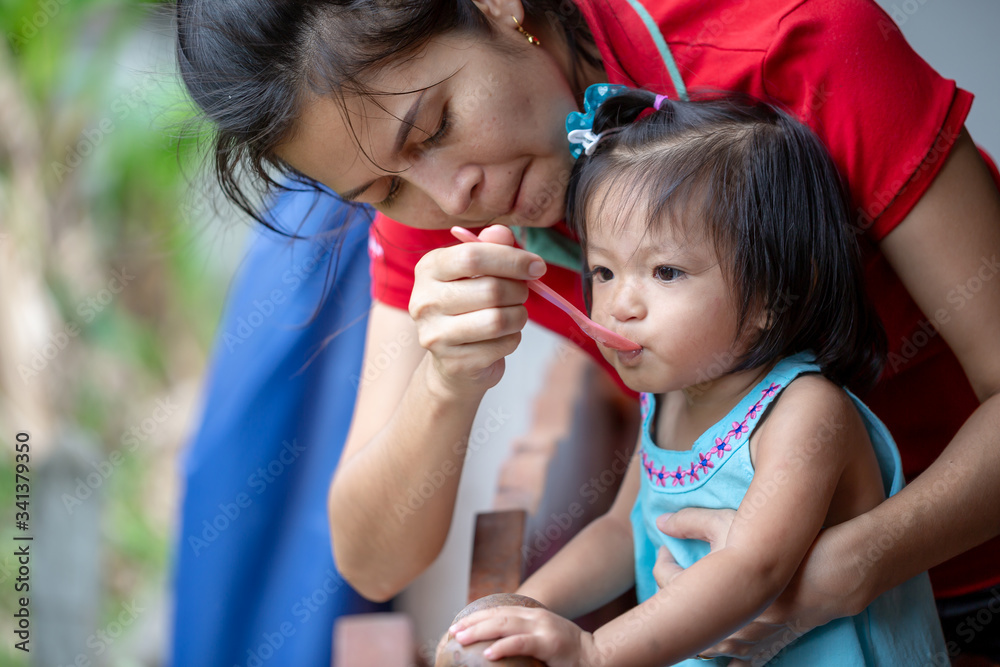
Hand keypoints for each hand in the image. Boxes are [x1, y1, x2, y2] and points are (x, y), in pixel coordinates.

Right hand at [410, 225, 543, 395]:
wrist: (453, 360)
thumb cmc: (469, 305)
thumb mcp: (477, 271)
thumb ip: (491, 247)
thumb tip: (503, 233)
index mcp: (429, 269)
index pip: (473, 256)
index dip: (512, 259)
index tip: (537, 265)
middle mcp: (424, 301)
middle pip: (491, 289)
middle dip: (519, 290)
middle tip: (522, 293)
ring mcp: (435, 335)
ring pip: (498, 320)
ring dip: (519, 315)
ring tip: (515, 314)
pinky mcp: (453, 363)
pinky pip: (501, 346)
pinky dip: (513, 339)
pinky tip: (504, 336)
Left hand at [449, 607, 596, 666]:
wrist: (598, 658)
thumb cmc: (568, 656)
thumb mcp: (544, 642)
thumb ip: (524, 640)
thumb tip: (494, 651)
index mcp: (533, 616)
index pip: (500, 610)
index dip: (477, 615)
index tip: (458, 624)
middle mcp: (537, 617)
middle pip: (498, 614)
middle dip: (473, 621)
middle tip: (452, 631)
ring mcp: (544, 628)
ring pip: (505, 625)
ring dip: (480, 630)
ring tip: (461, 638)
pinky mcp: (550, 643)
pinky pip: (521, 643)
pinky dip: (503, 646)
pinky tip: (488, 653)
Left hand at [657, 508, 865, 665]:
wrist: (821, 575)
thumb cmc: (771, 546)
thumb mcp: (727, 523)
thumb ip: (690, 521)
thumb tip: (660, 521)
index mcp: (706, 595)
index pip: (665, 580)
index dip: (661, 562)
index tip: (666, 549)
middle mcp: (720, 624)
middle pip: (680, 620)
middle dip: (673, 598)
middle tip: (676, 575)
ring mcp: (741, 641)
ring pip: (704, 647)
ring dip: (695, 629)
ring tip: (693, 606)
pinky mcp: (761, 648)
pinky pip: (736, 663)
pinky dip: (724, 656)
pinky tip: (718, 644)